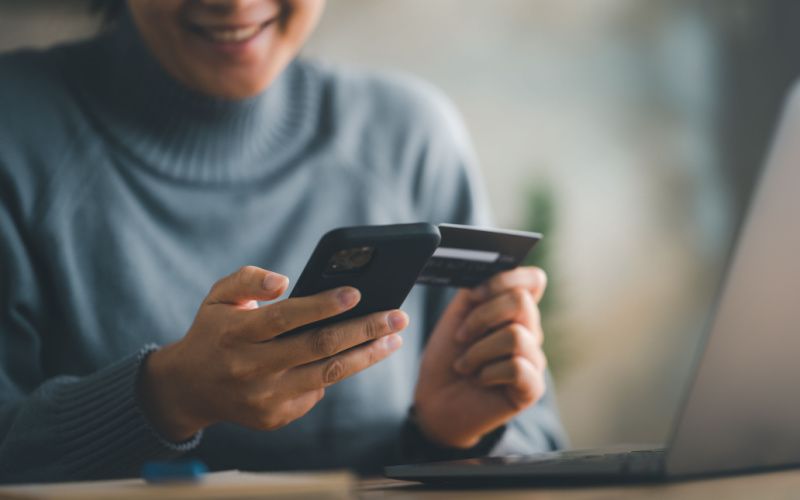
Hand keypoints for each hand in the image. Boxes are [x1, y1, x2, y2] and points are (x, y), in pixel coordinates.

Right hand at [138, 266, 407, 440]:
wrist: (188, 388)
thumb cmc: (215, 331)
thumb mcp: (219, 296)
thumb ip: (249, 279)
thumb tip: (283, 282)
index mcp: (237, 333)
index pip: (286, 318)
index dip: (323, 305)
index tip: (357, 292)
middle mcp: (251, 368)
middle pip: (318, 347)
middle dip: (364, 330)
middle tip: (398, 316)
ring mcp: (264, 397)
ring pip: (328, 375)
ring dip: (367, 356)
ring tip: (394, 338)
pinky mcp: (274, 417)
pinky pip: (316, 392)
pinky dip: (337, 372)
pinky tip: (355, 356)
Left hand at [414, 267, 547, 447]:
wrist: (436, 400)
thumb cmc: (448, 357)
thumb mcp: (456, 317)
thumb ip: (475, 291)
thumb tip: (486, 273)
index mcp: (513, 311)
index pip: (533, 280)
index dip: (506, 279)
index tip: (474, 294)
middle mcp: (529, 331)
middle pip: (522, 302)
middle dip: (482, 317)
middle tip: (461, 336)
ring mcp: (534, 359)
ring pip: (515, 336)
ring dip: (478, 351)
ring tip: (464, 365)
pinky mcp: (532, 388)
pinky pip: (517, 367)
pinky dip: (488, 373)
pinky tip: (479, 380)